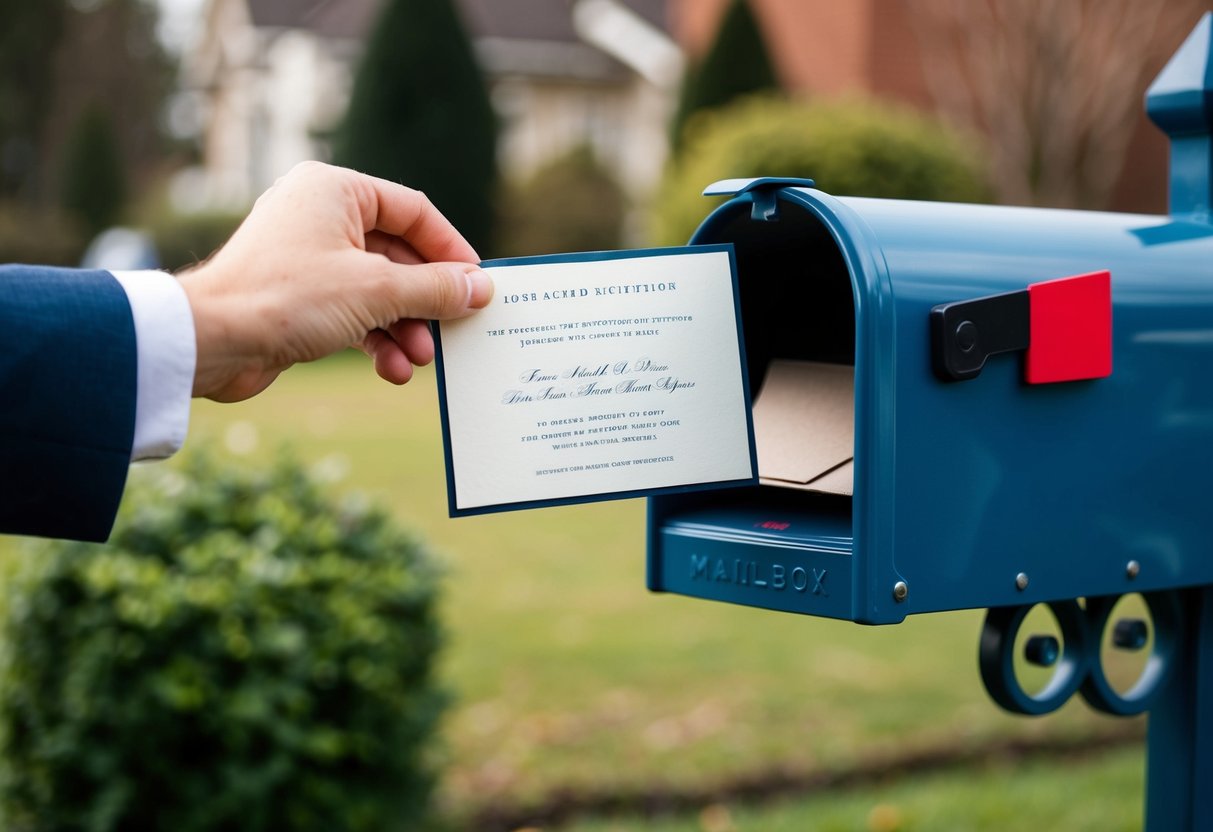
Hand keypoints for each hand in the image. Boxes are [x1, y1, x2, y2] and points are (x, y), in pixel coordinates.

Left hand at [178, 161, 492, 401]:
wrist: (211, 341)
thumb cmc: (285, 297)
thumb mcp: (377, 292)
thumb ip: (435, 289)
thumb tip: (481, 288)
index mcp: (336, 190)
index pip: (414, 212)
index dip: (450, 251)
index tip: (477, 285)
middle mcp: (321, 216)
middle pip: (399, 256)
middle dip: (426, 302)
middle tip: (453, 332)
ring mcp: (309, 258)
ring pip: (379, 290)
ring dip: (405, 328)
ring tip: (421, 360)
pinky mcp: (300, 298)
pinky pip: (354, 313)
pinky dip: (377, 340)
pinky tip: (393, 369)